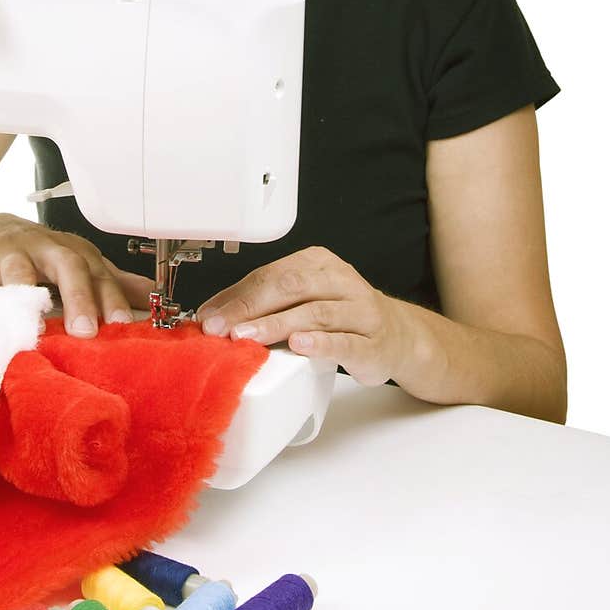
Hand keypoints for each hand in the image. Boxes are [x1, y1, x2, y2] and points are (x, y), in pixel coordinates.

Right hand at [0, 213, 153, 336]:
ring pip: (19, 271)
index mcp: (73, 252)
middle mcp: (44, 249)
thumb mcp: (77, 263)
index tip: (121, 323)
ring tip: (37, 326)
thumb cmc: (39, 255)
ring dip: (28, 296)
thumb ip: (113, 282)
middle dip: (78, 297)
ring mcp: (7, 255)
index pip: (98, 273)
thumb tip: (155, 297)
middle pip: (66, 266)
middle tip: (85, 331)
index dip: (111, 297)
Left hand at [195, 246, 413, 387]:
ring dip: (276, 325)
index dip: (238, 296)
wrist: (398, 337)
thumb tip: (214, 314)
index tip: (210, 316)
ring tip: (248, 337)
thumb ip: (263, 303)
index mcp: (319, 263)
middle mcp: (341, 281)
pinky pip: (344, 341)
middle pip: (291, 288)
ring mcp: (360, 311)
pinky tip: (298, 346)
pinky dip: (319, 343)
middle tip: (222, 328)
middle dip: (251, 308)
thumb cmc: (342, 316)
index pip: (272, 274)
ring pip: (315, 313)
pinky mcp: (372, 343)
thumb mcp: (303, 300)